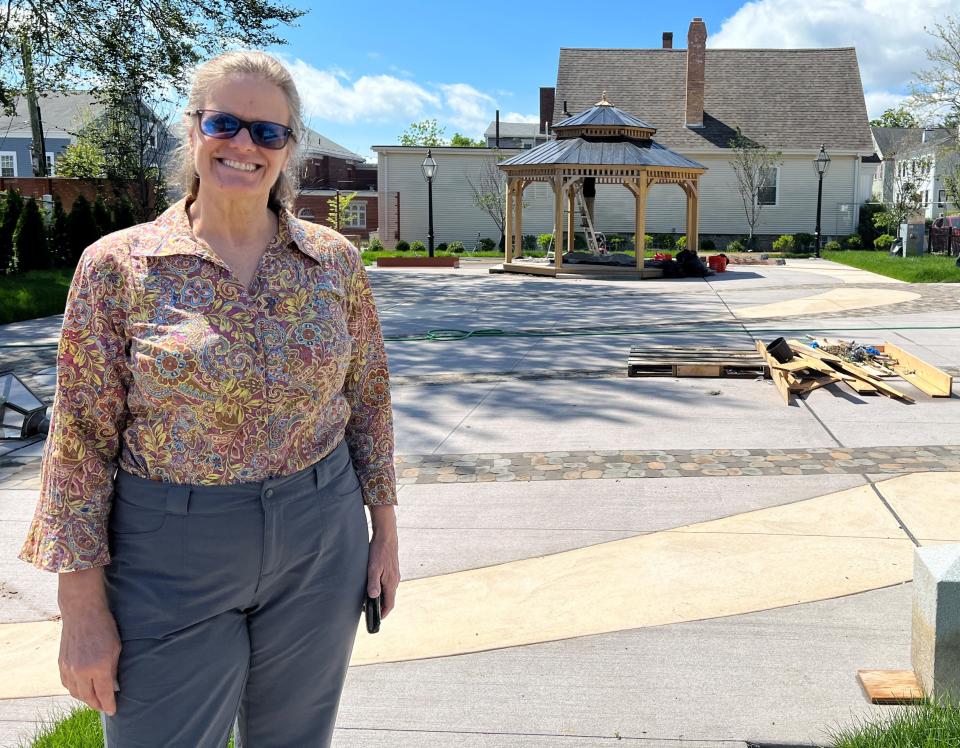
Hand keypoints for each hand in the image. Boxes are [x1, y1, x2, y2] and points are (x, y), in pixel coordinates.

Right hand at [57, 569, 120, 714]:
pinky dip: (75, 690)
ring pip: (76, 693)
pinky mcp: (61, 664)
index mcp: (99, 667)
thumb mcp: (116, 648)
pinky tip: (82, 689)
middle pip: (88, 697)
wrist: (82, 612)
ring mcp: (69, 668)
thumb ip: (113, 669)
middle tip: (104, 707)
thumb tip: (113, 687)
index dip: (109, 705)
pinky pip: (67, 684)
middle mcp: (81, 671)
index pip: (104, 694)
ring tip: (94, 700)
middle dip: (97, 704)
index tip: (113, 710)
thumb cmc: (104, 627)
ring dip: (85, 699)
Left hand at [366, 506, 398, 618]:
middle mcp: (395, 580)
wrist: (387, 536)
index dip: (384, 613)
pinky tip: (375, 585)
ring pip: (389, 590)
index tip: (378, 619)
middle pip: (390, 598)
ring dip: (382, 597)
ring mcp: (394, 574)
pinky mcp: (392, 569)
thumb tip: (373, 597)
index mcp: (391, 582)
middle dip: (382, 606)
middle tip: (372, 611)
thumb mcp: (373, 568)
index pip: (390, 603)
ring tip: (371, 600)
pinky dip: (383, 588)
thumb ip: (373, 583)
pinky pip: (388, 583)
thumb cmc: (379, 551)